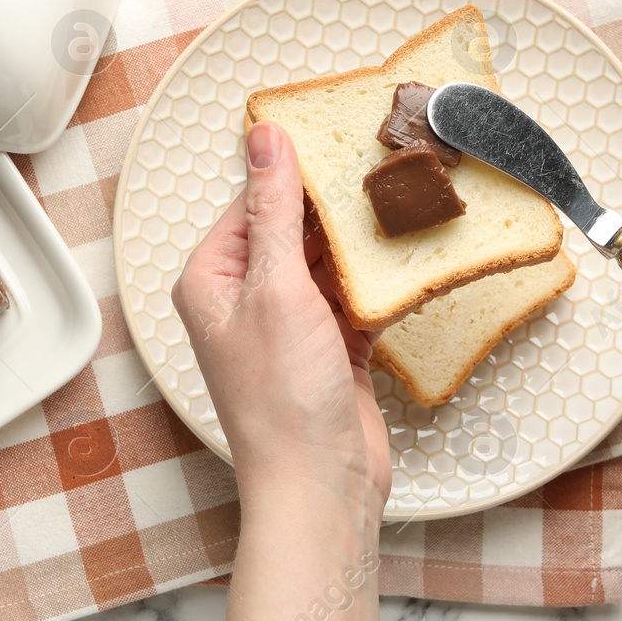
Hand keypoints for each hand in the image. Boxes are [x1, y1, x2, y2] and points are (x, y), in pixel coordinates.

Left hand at [173, 121, 389, 515]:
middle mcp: (246, 299)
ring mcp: (290, 325)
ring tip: (402, 202)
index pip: (252, 203)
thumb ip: (275, 210)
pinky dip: (379, 284)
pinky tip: (409, 260)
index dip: (293, 170)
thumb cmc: (281, 400)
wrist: (319, 485)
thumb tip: (264, 138)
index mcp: (212, 280)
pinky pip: (356, 299)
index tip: (336, 135)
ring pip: (329, 263)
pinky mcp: (332, 349)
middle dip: (334, 205)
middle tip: (382, 164)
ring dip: (361, 243)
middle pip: (294, 229)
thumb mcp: (276, 287)